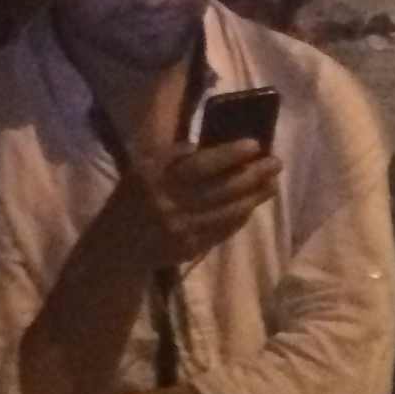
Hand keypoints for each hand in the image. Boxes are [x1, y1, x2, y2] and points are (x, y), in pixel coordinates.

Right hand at [81, 134, 280, 279]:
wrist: (118, 247)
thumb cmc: (131, 200)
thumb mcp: (142, 169)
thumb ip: (172, 156)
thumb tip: (206, 146)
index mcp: (157, 180)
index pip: (200, 165)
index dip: (230, 155)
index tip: (254, 144)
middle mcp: (171, 206)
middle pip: (221, 189)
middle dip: (253, 175)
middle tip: (276, 163)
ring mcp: (183, 230)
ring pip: (227, 212)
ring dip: (254, 198)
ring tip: (272, 184)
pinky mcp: (191, 248)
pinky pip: (223, 231)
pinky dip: (240, 217)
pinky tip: (252, 205)